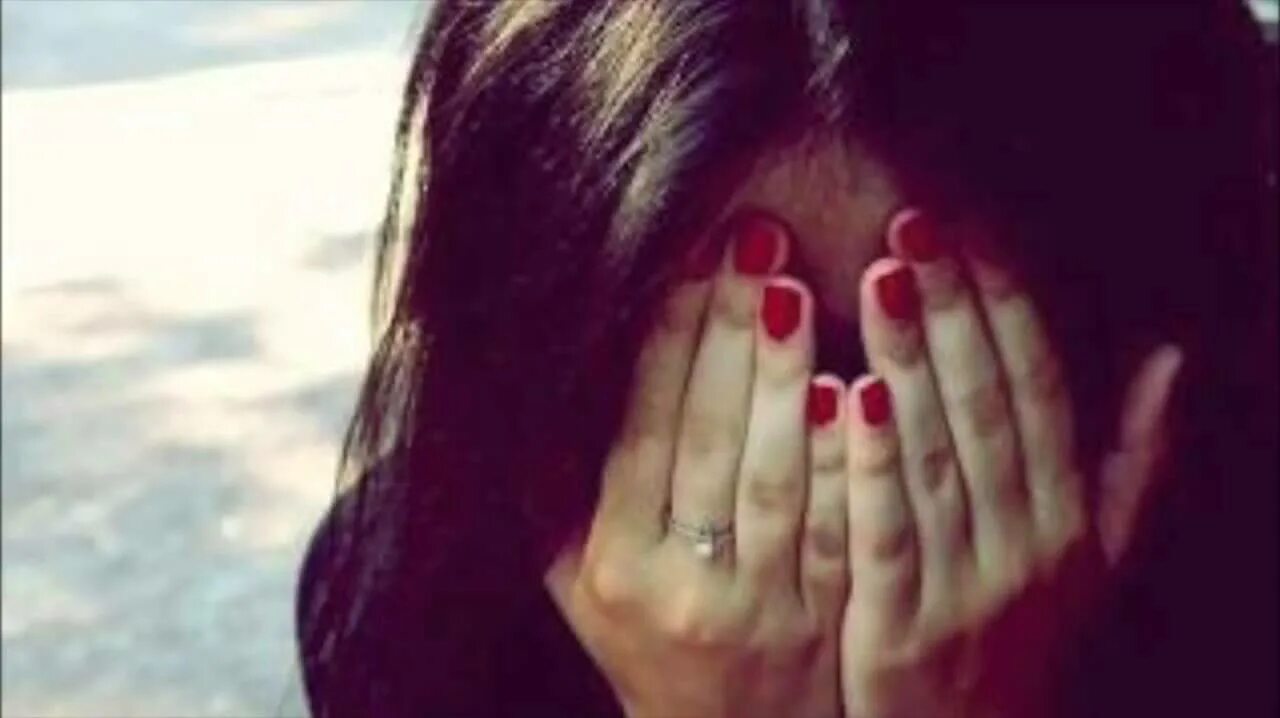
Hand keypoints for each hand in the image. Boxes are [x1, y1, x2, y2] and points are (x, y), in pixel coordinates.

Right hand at [545, 212, 846, 717]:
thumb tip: (540, 373)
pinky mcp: (821, 624)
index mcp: (611, 563)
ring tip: (801, 286)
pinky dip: (841, 457)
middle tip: (755, 240)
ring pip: (773, 475)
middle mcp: (676, 587)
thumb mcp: (577, 578)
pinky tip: (856, 387)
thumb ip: (559, 490)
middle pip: (706, 438)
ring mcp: (753, 609)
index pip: (638, 428)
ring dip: (786, 377)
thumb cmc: (648, 637)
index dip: (667, 337)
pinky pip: (836, 528)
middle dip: (729, 331)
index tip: (691, 254)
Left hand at [839, 209, 1182, 717]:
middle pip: (988, 407)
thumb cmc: (1022, 637)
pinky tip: (844, 393)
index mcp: (1069, 517)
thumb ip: (1135, 463)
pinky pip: (887, 532)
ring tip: (881, 278)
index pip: (1041, 390)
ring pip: (939, 456)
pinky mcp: (901, 627)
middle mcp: (1027, 543)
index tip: (970, 231)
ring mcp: (966, 586)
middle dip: (952, 311)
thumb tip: (1172, 358)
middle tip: (913, 226)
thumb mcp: (1098, 560)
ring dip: (911, 363)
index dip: (1009, 307)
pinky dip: (871, 464)